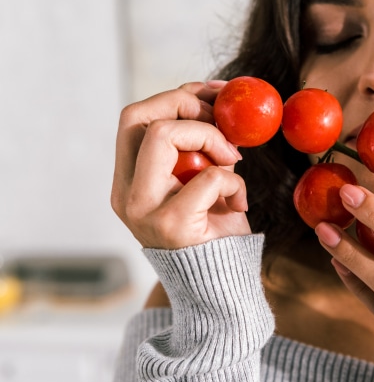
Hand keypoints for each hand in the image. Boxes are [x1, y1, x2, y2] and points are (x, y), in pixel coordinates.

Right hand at [111, 82, 250, 248]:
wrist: (220, 287)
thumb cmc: (214, 231)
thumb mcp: (202, 181)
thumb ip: (198, 148)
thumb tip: (216, 98)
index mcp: (129, 181)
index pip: (134, 119)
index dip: (175, 96)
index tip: (215, 94)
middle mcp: (127, 194)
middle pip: (139, 117)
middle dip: (187, 105)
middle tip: (222, 122)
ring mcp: (143, 210)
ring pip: (162, 135)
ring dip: (211, 138)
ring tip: (233, 161)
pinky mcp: (171, 225)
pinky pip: (207, 175)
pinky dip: (233, 179)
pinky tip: (239, 201)